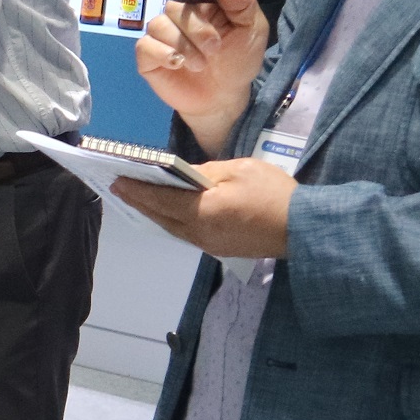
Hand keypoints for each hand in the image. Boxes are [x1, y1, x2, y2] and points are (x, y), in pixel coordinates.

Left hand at [114, 158, 295, 258]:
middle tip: (120, 189)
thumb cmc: (272, 193)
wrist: (303, 228)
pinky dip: (172, 222)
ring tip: (140, 200)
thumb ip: (206, 173)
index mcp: (201, 211)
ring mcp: (208, 244)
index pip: (159, 199)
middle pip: (161, 217)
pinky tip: (168, 213)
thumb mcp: (239, 170)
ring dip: (155, 213)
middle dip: (139, 202)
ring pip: (172, 228)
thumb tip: (184, 177)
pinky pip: (186, 234)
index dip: (136, 189)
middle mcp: (198, 232)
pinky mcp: (219, 249)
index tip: (116, 181)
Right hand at [138, 0, 269, 143]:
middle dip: (198, 28)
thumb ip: (243, 2)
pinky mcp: (148, 56)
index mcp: (201, 1)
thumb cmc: (239, 58)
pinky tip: (178, 64)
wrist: (225, 96)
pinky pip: (145, 46)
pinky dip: (163, 54)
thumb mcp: (252, 28)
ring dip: (184, 45)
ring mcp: (160, 35)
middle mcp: (177, 14)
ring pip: (159, 24)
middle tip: (215, 49)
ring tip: (200, 64)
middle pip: (176, 6)